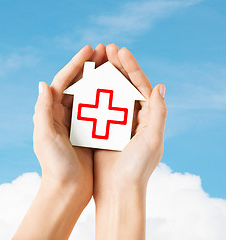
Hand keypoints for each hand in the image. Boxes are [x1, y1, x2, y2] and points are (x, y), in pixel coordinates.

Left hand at [14, 45, 106, 239]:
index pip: (63, 81)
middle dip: (90, 66)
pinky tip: (119, 89)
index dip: (75, 64)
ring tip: (113, 64)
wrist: (68, 189)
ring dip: (101, 78)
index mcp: (52, 113)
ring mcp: (78, 121)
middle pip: (78, 84)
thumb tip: (43, 83)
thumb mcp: (45, 138)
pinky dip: (108, 97)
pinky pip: (100, 109)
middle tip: (104, 50)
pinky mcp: (90, 130)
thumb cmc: (55, 166)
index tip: (89, 49)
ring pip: (91, 94)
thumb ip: (43, 111)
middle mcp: (64, 114)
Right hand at [93, 44, 166, 195]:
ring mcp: (117, 122)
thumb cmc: (137, 168)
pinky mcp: (103, 129)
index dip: (132, 67)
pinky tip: (86, 82)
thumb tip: (160, 86)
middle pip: (125, 86)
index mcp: (148, 117)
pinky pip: (98, 107)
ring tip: (96, 60)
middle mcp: (134, 117)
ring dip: (104, 76)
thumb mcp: (153, 139)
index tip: (120, 51)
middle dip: (117, 66)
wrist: (118, 190)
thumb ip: (159, 112)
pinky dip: (93, 94)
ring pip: (110, 93)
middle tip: (106, 49)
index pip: (141, 85)